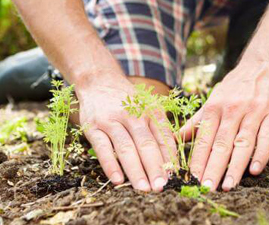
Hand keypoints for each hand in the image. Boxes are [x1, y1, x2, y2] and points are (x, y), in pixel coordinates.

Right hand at [75, 76, 176, 191]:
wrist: (99, 80)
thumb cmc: (128, 100)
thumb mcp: (147, 107)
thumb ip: (158, 129)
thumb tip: (172, 158)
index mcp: (150, 111)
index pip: (163, 137)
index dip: (170, 158)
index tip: (175, 176)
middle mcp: (133, 115)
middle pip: (146, 144)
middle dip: (155, 167)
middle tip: (161, 187)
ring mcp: (112, 121)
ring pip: (126, 148)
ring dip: (136, 170)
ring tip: (143, 188)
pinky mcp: (93, 127)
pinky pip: (102, 148)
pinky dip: (110, 164)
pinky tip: (117, 180)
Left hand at [180, 59, 268, 190]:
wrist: (265, 61)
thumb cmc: (237, 83)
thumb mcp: (214, 98)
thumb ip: (197, 120)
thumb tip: (175, 138)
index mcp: (215, 107)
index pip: (204, 139)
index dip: (197, 161)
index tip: (191, 181)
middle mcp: (232, 110)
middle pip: (221, 143)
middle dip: (213, 168)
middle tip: (206, 189)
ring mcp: (254, 112)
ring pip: (243, 142)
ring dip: (235, 166)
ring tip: (228, 186)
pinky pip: (267, 136)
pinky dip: (261, 153)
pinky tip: (255, 170)